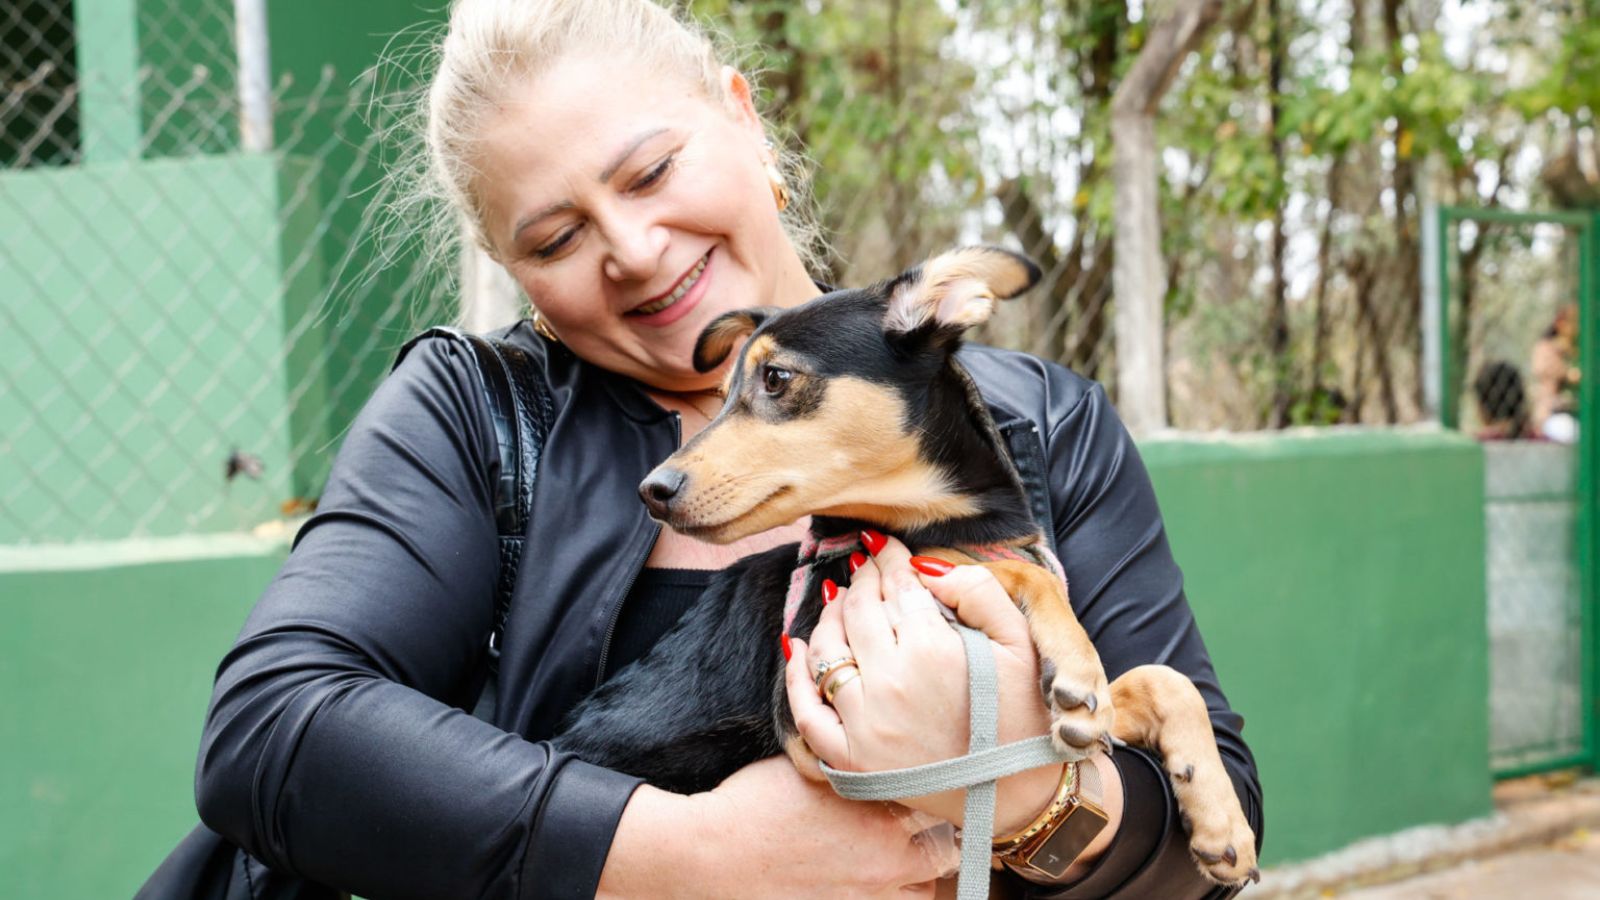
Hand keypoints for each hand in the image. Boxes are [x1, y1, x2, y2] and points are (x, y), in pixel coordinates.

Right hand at [600, 757, 955, 898]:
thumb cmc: (750, 803)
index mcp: (876, 802)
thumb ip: (848, 757)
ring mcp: (872, 893)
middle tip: (915, 824)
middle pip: (943, 844)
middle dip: (933, 833)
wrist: (710, 856)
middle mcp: (885, 851)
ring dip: (919, 871)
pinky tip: (871, 882)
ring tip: (895, 858)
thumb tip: (867, 736)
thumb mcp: (806, 764)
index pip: (934, 791)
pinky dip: (894, 895)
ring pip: (928, 886)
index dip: (930, 785)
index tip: (922, 781)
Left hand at [785, 534, 1062, 834]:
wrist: (1015, 794)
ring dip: (830, 616)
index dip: (890, 559)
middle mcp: (890, 683)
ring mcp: (864, 724)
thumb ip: (978, 592)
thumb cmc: (1023, 714)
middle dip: (861, 579)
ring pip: (827, 650)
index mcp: (931, 649)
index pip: (896, 586)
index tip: (886, 545)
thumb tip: (924, 567)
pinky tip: (798, 648)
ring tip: (840, 599)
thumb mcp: (1020, 643)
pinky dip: (796, 676)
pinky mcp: (850, 759)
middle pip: (858, 611)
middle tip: (865, 566)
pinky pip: (806, 712)